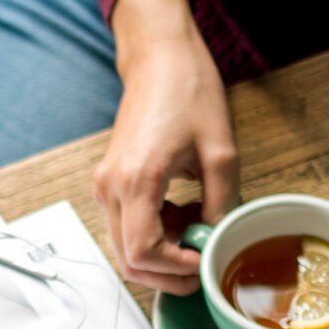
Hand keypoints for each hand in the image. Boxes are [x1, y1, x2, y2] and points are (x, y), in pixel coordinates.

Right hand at [99, 0, 238, 292]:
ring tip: (197, 228)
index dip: (175, 270)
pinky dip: (155, 235)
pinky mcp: (111, 183)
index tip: (204, 262)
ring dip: (163, 254)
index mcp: (136, 179)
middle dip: (168, 272)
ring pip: (126, 249)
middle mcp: (111, 187)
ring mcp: (106, 186)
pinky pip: (128, 227)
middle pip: (129, 261)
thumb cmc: (188, 91)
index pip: (142, 253)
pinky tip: (184, 214)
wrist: (160, 57)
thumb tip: (218, 241)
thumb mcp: (221, 152)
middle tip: (203, 260)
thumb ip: (221, 205)